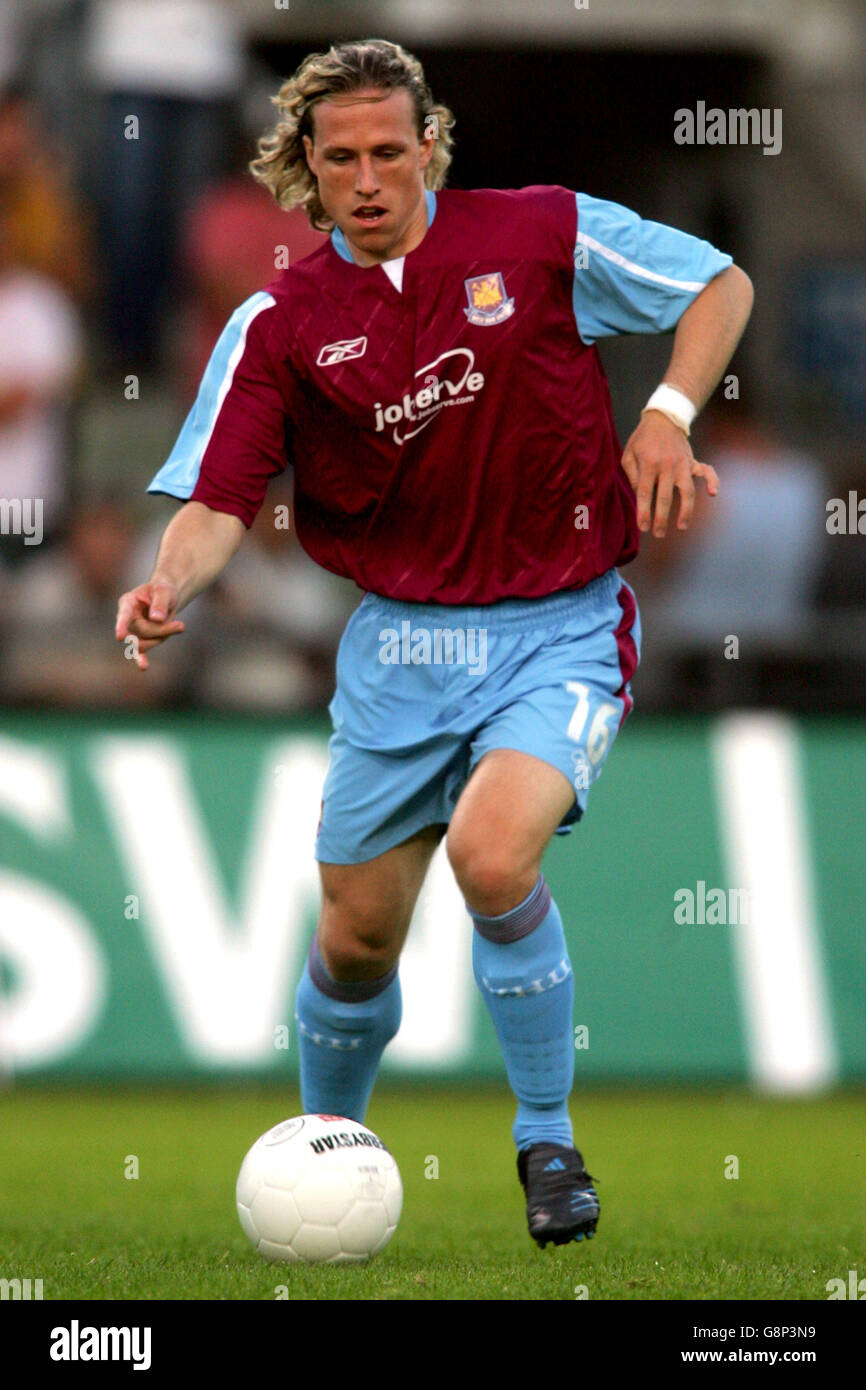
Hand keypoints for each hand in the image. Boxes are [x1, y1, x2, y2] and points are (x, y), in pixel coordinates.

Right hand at [115, 581, 184, 670]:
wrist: (166, 597)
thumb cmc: (163, 591)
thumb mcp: (165, 591)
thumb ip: (160, 603)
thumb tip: (156, 619)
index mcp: (128, 602)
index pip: (124, 615)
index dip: (121, 625)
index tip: (120, 636)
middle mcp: (127, 618)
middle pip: (140, 632)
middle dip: (161, 630)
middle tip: (181, 625)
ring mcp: (133, 631)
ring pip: (143, 643)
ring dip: (162, 637)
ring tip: (179, 626)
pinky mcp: (141, 640)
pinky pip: (139, 651)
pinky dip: (141, 659)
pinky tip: (143, 667)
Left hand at [621, 410, 718, 537]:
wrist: (663, 417)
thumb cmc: (642, 439)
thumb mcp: (629, 454)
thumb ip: (632, 476)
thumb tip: (640, 496)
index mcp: (649, 464)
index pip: (645, 493)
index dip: (644, 512)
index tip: (643, 527)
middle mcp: (667, 466)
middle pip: (666, 497)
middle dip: (662, 519)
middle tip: (658, 534)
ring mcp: (682, 464)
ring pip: (687, 491)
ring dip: (686, 510)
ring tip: (682, 527)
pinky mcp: (692, 461)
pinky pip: (706, 471)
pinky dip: (713, 481)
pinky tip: (713, 494)